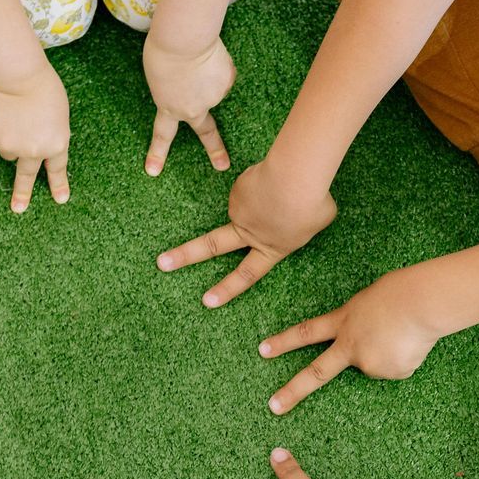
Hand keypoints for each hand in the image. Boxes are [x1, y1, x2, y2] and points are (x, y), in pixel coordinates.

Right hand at [0, 65, 69, 212]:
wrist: (17, 75)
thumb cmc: (42, 86)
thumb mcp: (58, 112)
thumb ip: (50, 132)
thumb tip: (37, 144)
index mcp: (56, 144)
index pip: (57, 169)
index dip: (59, 185)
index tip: (60, 200)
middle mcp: (34, 152)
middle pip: (26, 176)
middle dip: (23, 194)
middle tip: (18, 209)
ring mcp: (11, 148)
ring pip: (7, 150)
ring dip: (8, 138)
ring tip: (13, 114)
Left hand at [142, 35, 234, 175]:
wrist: (184, 40)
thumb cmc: (163, 52)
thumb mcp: (158, 75)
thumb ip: (174, 88)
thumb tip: (196, 88)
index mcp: (169, 107)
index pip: (163, 135)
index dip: (157, 153)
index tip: (153, 171)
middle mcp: (193, 109)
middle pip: (206, 132)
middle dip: (215, 150)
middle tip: (222, 165)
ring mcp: (213, 97)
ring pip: (213, 86)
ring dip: (208, 74)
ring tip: (197, 57)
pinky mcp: (227, 82)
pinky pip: (224, 72)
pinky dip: (218, 63)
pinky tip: (210, 55)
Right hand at [157, 158, 335, 307]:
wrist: (295, 177)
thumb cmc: (313, 202)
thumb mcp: (318, 222)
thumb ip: (300, 224)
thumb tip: (288, 214)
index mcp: (272, 248)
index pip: (247, 275)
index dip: (227, 289)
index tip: (206, 302)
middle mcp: (249, 233)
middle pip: (210, 246)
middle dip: (184, 256)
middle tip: (161, 263)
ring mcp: (239, 210)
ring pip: (251, 203)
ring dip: (267, 195)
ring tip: (290, 188)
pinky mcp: (237, 189)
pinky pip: (254, 184)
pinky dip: (267, 181)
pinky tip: (280, 177)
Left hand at [259, 268, 442, 413]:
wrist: (421, 302)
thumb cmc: (401, 292)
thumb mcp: (369, 301)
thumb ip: (360, 323)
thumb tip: (369, 342)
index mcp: (343, 321)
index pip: (306, 332)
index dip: (284, 342)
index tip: (262, 350)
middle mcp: (350, 346)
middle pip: (317, 373)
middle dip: (293, 391)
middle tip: (273, 407)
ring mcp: (368, 362)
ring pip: (377, 365)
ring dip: (391, 352)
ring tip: (405, 333)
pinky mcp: (390, 373)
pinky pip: (398, 368)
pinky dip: (405, 358)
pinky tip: (412, 343)